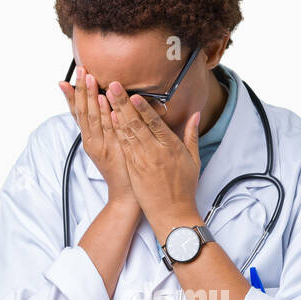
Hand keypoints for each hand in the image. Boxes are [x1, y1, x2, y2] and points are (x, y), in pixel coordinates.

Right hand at [59, 69, 137, 213]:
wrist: (126, 195)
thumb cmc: (121, 170)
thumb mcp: (107, 147)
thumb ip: (104, 129)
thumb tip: (104, 107)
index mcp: (89, 140)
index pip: (76, 114)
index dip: (71, 97)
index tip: (66, 80)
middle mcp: (92, 142)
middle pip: (82, 112)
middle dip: (81, 90)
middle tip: (80, 71)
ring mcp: (103, 146)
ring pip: (93, 118)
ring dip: (91, 97)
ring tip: (89, 79)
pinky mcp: (114, 150)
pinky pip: (109, 129)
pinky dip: (105, 115)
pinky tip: (105, 101)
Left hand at [104, 82, 201, 238]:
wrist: (172, 213)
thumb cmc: (184, 187)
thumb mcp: (193, 160)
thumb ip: (191, 135)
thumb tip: (195, 114)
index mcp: (171, 148)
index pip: (155, 123)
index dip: (143, 108)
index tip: (134, 95)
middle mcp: (154, 152)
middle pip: (136, 123)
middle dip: (123, 103)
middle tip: (112, 85)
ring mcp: (141, 160)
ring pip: (126, 132)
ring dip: (115, 112)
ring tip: (105, 96)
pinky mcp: (133, 168)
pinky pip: (123, 145)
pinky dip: (115, 131)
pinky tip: (107, 118)